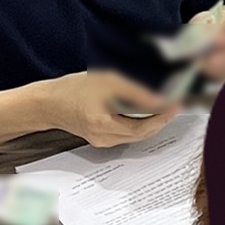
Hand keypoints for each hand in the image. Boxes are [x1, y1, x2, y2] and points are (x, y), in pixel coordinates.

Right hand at [48, 70, 179, 147]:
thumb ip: (135, 93)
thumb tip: (161, 101)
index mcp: (104, 125)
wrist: (47, 103)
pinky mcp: (100, 139)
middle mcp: (104, 139)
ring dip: (151, 123)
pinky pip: (126, 134)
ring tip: (164, 108)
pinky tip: (145, 113)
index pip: (142, 128)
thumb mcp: (107, 82)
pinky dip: (138, 124)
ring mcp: (102, 142)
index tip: (177, 105)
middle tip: (175, 105)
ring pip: (134, 136)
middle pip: (141, 135)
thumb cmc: (74, 88)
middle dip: (160, 121)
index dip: (162, 118)